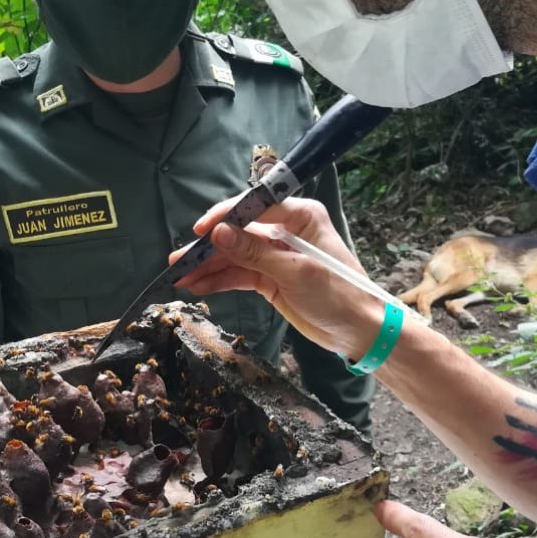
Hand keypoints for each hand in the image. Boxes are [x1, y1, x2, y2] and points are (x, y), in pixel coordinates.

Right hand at [173, 196, 382, 359]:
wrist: (359, 331)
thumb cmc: (339, 295)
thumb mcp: (296, 273)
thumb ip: (255, 253)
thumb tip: (219, 233)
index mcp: (299, 216)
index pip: (254, 206)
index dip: (224, 216)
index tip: (199, 230)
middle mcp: (285, 230)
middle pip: (238, 232)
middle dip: (208, 247)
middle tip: (178, 260)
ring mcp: (276, 254)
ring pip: (234, 255)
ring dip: (208, 266)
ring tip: (180, 278)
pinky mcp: (271, 277)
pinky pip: (240, 274)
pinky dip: (220, 281)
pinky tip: (198, 286)